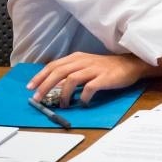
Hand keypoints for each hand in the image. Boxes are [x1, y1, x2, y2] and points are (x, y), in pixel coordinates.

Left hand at [27, 53, 149, 107]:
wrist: (131, 65)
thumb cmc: (107, 68)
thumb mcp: (87, 65)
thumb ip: (71, 72)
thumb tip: (53, 86)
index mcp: (77, 57)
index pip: (53, 66)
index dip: (40, 76)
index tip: (30, 87)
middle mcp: (84, 61)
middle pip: (59, 72)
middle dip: (45, 86)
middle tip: (37, 98)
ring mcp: (94, 69)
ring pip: (71, 79)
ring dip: (64, 94)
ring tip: (63, 104)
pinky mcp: (105, 78)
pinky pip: (89, 88)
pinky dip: (83, 97)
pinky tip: (83, 103)